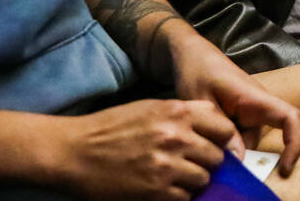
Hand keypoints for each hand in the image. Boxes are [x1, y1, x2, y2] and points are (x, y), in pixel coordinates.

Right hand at [60, 99, 233, 200]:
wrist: (75, 151)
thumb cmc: (112, 127)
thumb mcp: (152, 107)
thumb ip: (185, 112)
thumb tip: (217, 123)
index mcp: (177, 113)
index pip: (224, 129)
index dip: (225, 141)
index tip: (220, 148)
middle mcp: (176, 137)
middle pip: (217, 157)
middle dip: (208, 163)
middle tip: (192, 165)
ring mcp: (166, 166)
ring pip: (203, 180)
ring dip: (193, 181)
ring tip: (176, 178)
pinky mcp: (155, 192)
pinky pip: (184, 198)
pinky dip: (178, 196)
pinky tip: (163, 189)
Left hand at [172, 42, 299, 176]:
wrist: (191, 54)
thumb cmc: (197, 71)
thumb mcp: (202, 100)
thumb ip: (220, 129)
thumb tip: (240, 158)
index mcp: (255, 98)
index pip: (289, 118)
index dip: (295, 144)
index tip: (284, 169)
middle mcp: (258, 106)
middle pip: (264, 140)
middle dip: (249, 159)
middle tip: (220, 167)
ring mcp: (250, 112)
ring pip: (249, 143)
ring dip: (231, 151)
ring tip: (201, 143)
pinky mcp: (240, 116)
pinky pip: (240, 138)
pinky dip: (226, 146)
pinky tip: (204, 140)